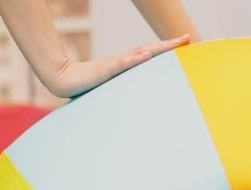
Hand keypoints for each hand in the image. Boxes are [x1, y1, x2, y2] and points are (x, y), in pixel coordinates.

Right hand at [47, 34, 189, 96]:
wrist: (64, 80)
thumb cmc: (87, 83)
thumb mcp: (112, 84)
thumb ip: (125, 84)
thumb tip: (140, 91)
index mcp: (126, 62)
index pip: (151, 52)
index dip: (168, 47)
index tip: (185, 42)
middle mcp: (123, 59)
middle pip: (150, 49)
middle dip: (169, 45)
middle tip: (187, 38)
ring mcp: (114, 63)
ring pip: (140, 53)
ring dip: (157, 49)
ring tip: (174, 45)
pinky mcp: (104, 70)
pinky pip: (122, 63)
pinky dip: (134, 59)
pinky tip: (145, 55)